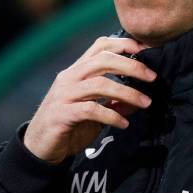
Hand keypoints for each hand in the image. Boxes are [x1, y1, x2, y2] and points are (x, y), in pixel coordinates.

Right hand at [24, 37, 155, 163]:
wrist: (39, 148)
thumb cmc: (70, 125)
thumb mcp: (95, 111)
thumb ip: (114, 103)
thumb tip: (140, 100)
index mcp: (77, 71)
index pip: (100, 46)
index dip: (123, 44)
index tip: (145, 50)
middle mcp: (69, 77)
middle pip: (103, 60)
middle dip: (131, 65)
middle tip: (152, 77)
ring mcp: (64, 94)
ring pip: (100, 84)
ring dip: (127, 93)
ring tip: (145, 103)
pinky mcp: (61, 114)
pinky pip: (91, 109)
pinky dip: (111, 115)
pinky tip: (124, 123)